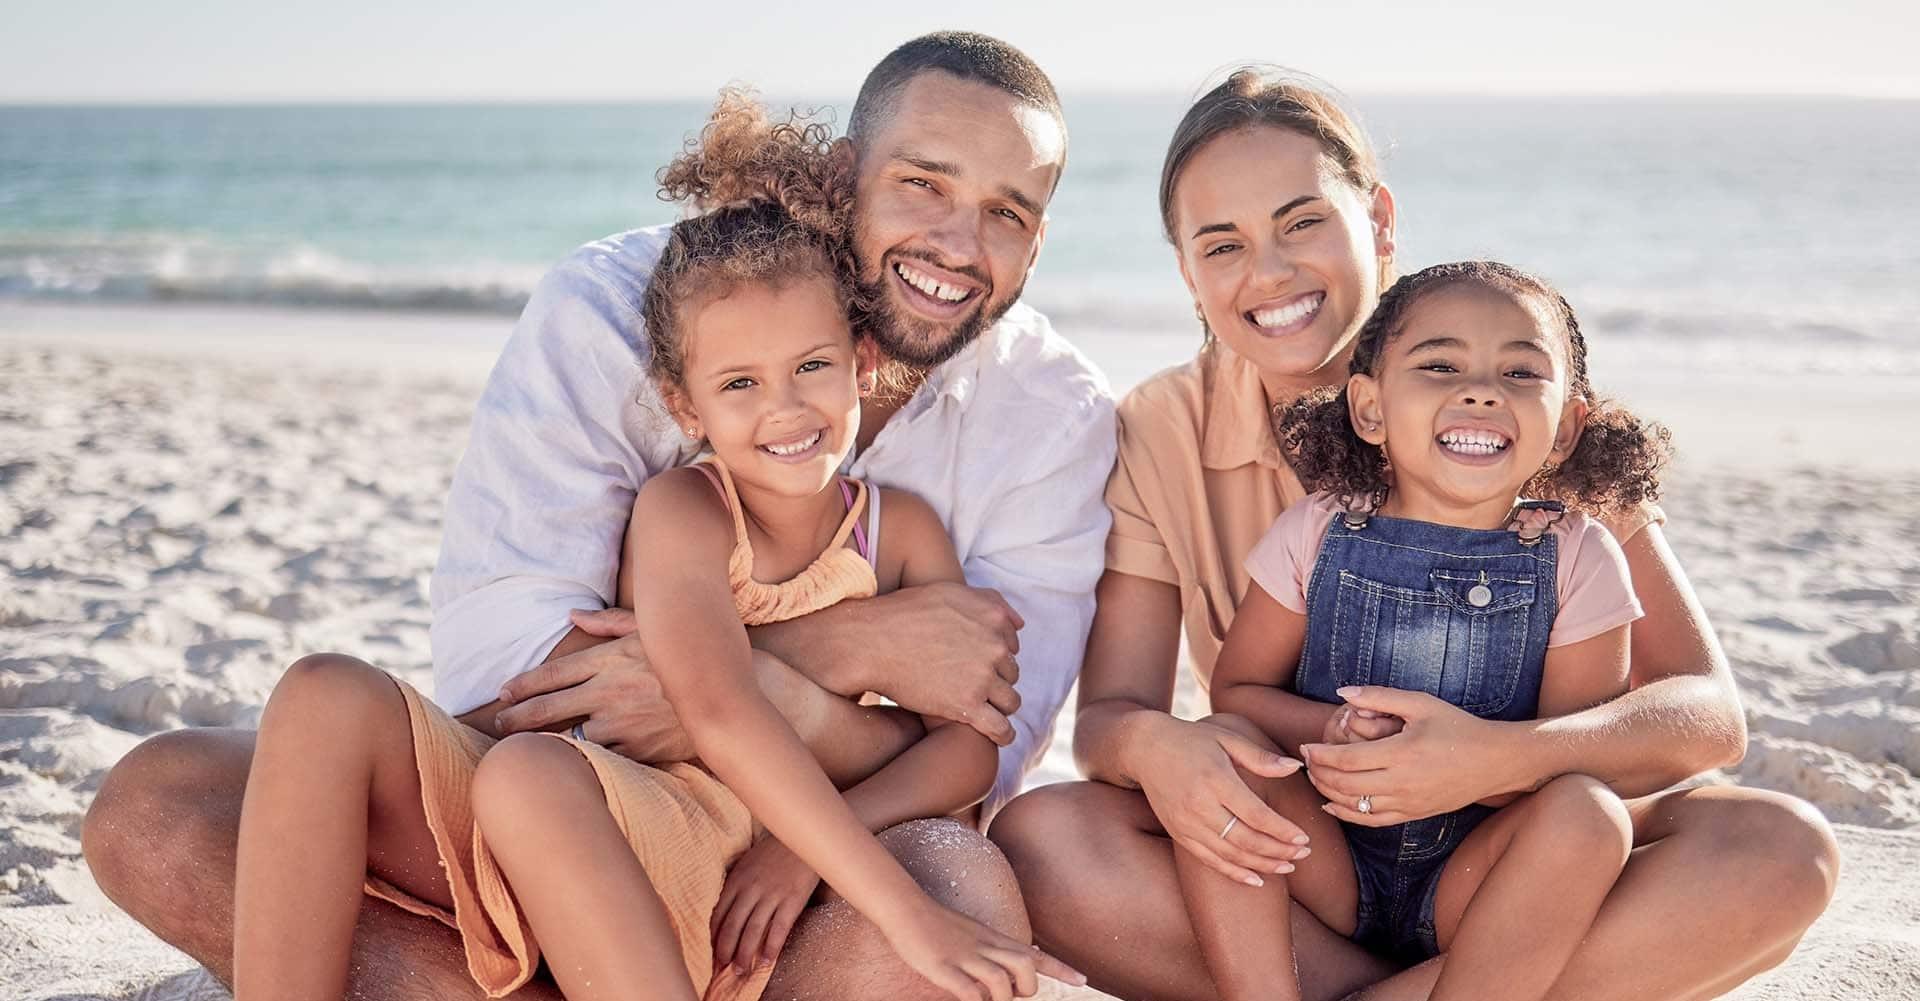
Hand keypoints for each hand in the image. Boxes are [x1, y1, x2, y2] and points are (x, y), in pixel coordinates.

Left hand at [492, 609, 691, 761]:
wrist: (728, 697)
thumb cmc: (688, 659)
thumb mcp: (651, 630)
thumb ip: (609, 622)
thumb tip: (572, 613)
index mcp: (610, 659)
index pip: (553, 673)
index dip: (522, 685)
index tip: (504, 693)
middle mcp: (611, 691)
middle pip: (547, 708)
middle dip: (516, 718)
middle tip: (499, 724)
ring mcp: (623, 722)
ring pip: (569, 737)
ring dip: (546, 743)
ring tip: (528, 748)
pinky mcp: (638, 749)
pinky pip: (602, 757)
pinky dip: (586, 759)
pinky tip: (570, 763)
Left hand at [711, 836, 818, 973]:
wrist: (802, 838)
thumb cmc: (773, 852)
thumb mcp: (747, 864)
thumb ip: (735, 886)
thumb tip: (723, 912)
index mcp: (736, 880)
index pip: (718, 915)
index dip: (713, 937)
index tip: (712, 953)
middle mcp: (751, 889)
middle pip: (733, 926)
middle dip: (726, 951)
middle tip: (723, 969)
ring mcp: (772, 895)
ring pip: (753, 930)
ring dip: (745, 954)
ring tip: (741, 970)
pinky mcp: (792, 900)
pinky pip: (779, 928)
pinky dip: (771, 947)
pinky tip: (766, 960)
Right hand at [845, 583, 1025, 746]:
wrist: (872, 643)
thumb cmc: (905, 615)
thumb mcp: (950, 592)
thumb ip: (989, 602)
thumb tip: (1020, 624)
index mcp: (993, 618)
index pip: (1012, 646)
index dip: (995, 656)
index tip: (977, 663)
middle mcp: (994, 646)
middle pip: (1011, 673)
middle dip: (996, 680)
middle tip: (971, 685)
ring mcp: (982, 677)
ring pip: (1011, 701)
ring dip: (1000, 706)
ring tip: (984, 710)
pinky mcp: (968, 706)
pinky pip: (1000, 728)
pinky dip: (1003, 734)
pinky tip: (998, 735)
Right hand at [884, 897, 1085, 1000]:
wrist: (905, 907)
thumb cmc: (939, 924)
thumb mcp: (977, 932)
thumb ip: (1001, 947)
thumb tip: (1030, 956)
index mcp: (993, 939)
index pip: (1035, 954)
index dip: (1061, 969)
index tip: (1083, 980)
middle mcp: (984, 947)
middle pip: (1024, 965)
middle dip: (1027, 989)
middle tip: (1014, 996)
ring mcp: (963, 957)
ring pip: (1001, 981)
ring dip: (1002, 1000)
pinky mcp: (941, 967)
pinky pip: (968, 991)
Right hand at [1131, 715, 1309, 886]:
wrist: (1144, 748)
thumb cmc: (1190, 740)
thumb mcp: (1226, 738)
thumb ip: (1260, 756)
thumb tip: (1295, 767)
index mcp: (1216, 779)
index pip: (1256, 815)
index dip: (1282, 831)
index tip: (1304, 837)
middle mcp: (1200, 806)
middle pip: (1246, 839)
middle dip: (1279, 850)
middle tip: (1303, 853)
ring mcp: (1187, 823)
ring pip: (1230, 855)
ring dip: (1262, 865)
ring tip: (1287, 866)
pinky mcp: (1179, 834)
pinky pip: (1210, 860)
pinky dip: (1234, 873)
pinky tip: (1256, 880)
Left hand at [1301, 685, 1522, 826]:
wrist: (1494, 761)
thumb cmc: (1457, 727)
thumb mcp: (1420, 703)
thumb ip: (1379, 696)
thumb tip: (1342, 692)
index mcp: (1402, 753)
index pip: (1347, 760)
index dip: (1320, 755)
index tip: (1306, 747)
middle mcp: (1402, 783)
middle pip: (1344, 785)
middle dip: (1318, 774)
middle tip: (1305, 761)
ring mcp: (1408, 803)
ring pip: (1355, 807)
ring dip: (1328, 793)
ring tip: (1315, 777)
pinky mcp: (1413, 815)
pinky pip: (1373, 821)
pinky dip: (1347, 815)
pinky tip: (1332, 804)